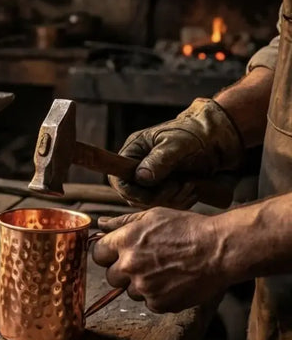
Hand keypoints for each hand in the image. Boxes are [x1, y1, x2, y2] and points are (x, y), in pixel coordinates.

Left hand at [91, 209, 227, 312]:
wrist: (220, 250)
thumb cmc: (188, 228)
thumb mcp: (153, 215)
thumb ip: (123, 222)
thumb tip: (100, 224)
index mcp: (125, 241)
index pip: (97, 253)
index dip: (107, 254)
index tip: (117, 254)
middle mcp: (130, 266)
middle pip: (111, 276)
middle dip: (123, 271)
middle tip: (145, 263)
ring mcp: (144, 287)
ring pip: (130, 291)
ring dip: (142, 284)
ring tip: (165, 270)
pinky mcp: (160, 303)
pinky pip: (149, 303)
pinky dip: (159, 296)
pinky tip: (174, 282)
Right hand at [111, 98, 243, 208]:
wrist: (220, 139)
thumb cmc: (197, 134)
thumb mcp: (178, 144)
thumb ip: (159, 160)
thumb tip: (140, 177)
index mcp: (134, 151)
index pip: (118, 180)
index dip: (132, 192)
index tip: (152, 194)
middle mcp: (138, 167)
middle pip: (134, 196)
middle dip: (156, 197)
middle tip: (178, 186)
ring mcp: (152, 179)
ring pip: (150, 203)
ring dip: (172, 200)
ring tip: (190, 186)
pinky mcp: (166, 188)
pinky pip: (166, 205)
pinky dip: (180, 202)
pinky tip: (193, 190)